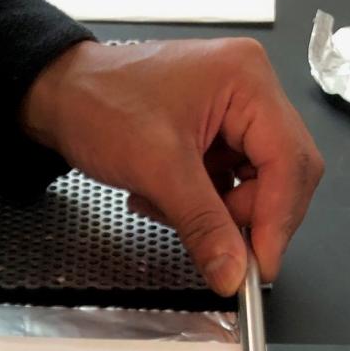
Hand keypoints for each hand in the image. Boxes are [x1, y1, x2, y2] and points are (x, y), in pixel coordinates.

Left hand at [21, 38, 324, 294]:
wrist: (59, 96)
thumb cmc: (98, 102)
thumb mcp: (156, 168)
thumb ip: (202, 224)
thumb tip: (233, 270)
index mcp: (248, 80)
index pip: (290, 161)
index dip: (278, 220)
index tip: (260, 267)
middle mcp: (251, 90)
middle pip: (281, 175)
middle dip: (245, 216)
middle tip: (217, 246)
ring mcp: (235, 113)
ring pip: (254, 186)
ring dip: (213, 211)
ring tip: (163, 202)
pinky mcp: (216, 135)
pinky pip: (228, 184)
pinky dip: (198, 203)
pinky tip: (161, 195)